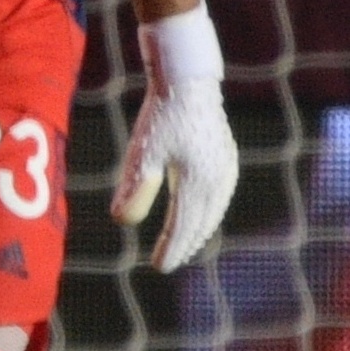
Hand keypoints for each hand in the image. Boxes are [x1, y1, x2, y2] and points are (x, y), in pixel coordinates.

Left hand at [110, 11, 237, 272]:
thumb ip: (135, 191)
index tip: (159, 267)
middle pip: (201, 222)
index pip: (183, 227)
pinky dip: (208, 211)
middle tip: (168, 262)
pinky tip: (199, 214)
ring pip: (213, 210)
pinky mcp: (225, 158)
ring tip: (183, 245)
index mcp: (198, 183)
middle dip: (184, 244)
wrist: (188, 83)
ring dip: (198, 230)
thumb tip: (123, 223)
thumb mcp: (142, 155)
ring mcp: (226, 169)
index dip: (171, 249)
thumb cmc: (161, 118)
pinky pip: (219, 196)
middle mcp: (218, 180)